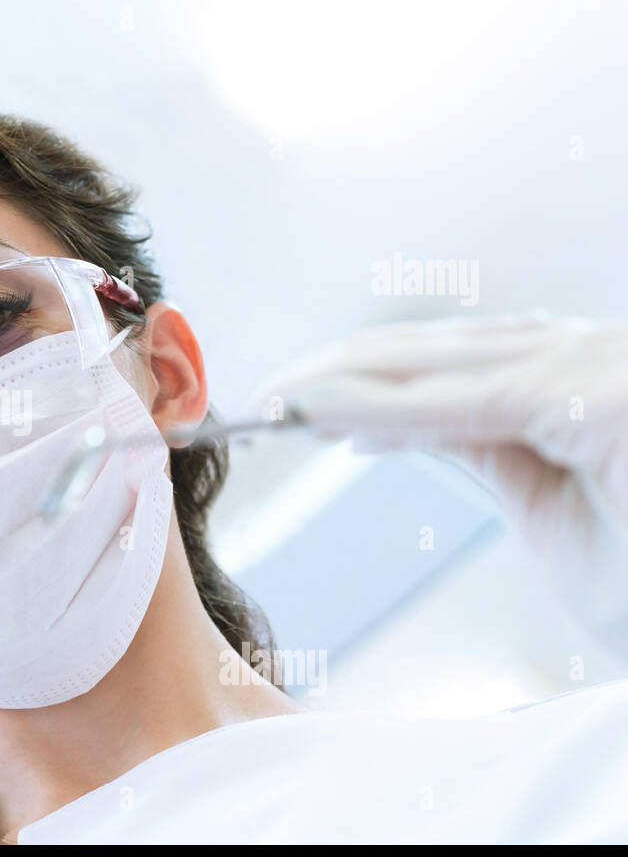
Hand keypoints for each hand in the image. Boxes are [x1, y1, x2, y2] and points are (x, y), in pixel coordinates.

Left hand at [254, 312, 627, 628]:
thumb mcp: (550, 506)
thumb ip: (483, 448)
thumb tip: (393, 422)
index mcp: (588, 374)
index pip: (459, 363)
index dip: (370, 376)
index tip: (294, 402)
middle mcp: (601, 351)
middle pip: (446, 350)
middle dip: (345, 370)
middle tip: (263, 397)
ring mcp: (610, 366)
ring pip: (449, 364)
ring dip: (350, 378)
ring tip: (279, 399)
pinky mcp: (606, 401)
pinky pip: (470, 403)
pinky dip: (387, 404)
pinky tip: (320, 410)